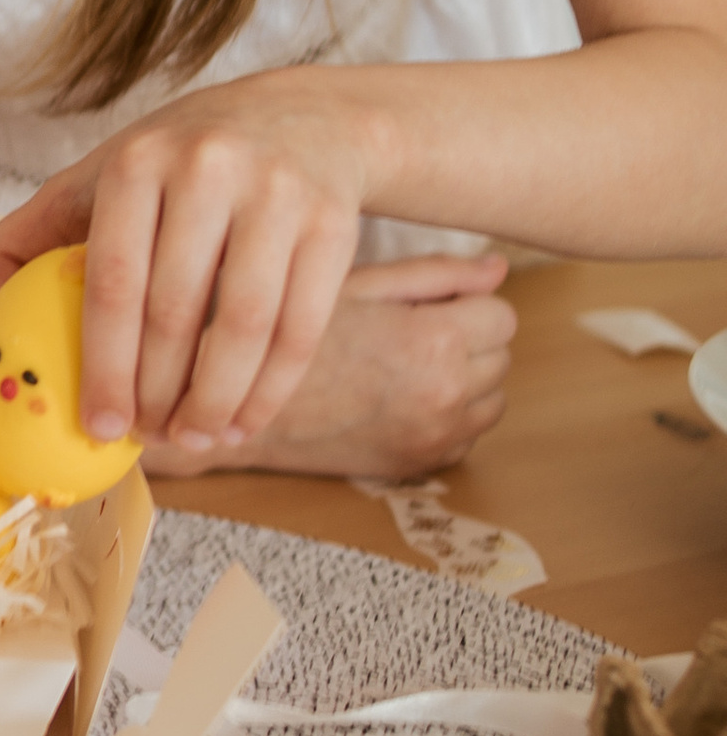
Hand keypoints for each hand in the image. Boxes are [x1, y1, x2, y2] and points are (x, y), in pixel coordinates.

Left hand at [0, 76, 382, 456]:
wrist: (303, 118)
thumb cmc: (179, 165)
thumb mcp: (98, 179)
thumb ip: (26, 247)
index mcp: (138, 162)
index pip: (113, 284)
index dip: (104, 366)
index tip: (99, 424)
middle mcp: (209, 169)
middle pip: (177, 313)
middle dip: (158, 394)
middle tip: (145, 438)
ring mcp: (278, 195)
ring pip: (247, 328)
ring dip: (216, 403)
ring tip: (193, 439)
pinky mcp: (333, 224)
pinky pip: (301, 330)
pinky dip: (270, 391)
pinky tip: (242, 421)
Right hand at [142, 255, 514, 481]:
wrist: (233, 408)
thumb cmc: (283, 334)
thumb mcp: (354, 286)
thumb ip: (433, 275)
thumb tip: (497, 269)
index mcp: (431, 340)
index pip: (502, 315)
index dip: (468, 304)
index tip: (428, 304)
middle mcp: (443, 394)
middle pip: (501, 358)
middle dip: (468, 340)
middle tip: (410, 331)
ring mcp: (432, 437)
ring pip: (491, 401)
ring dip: (464, 382)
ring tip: (405, 367)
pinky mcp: (416, 466)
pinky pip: (465, 438)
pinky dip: (446, 420)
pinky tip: (397, 400)